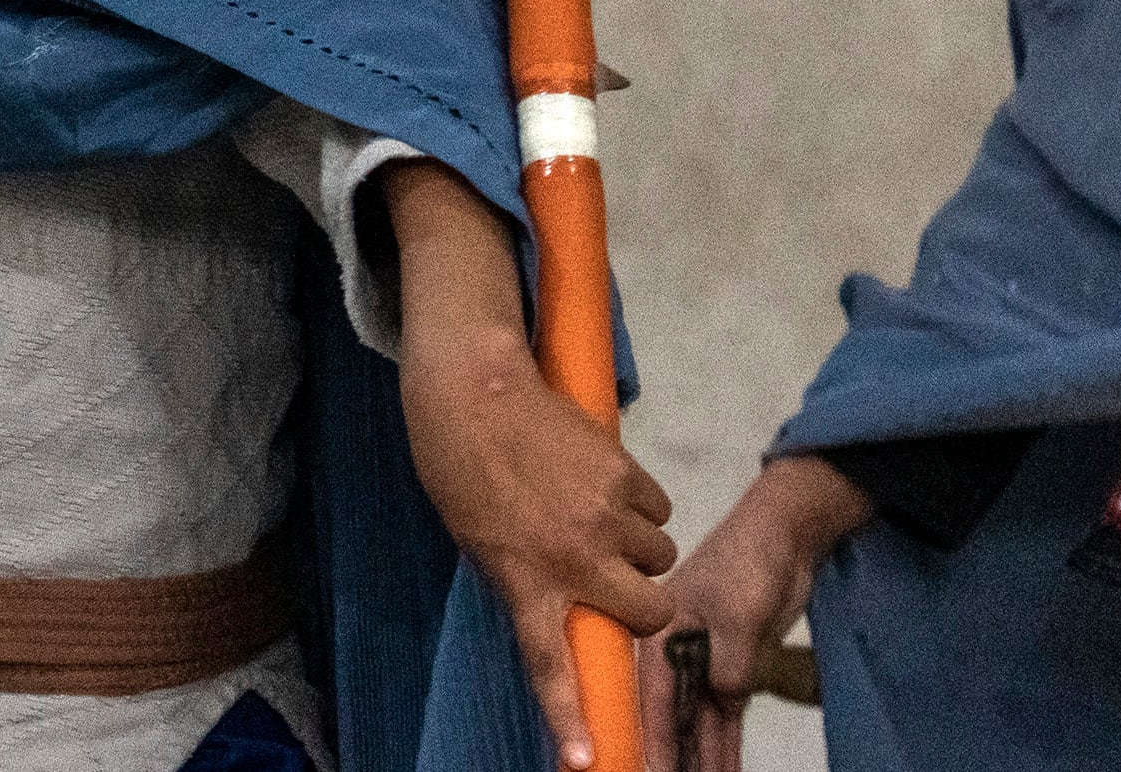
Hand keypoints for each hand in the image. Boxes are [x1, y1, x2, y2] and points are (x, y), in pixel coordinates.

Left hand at [376, 162, 676, 768]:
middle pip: (648, 613)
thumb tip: (566, 609)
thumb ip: (527, 581)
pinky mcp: (624, 475)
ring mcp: (604, 516)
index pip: (551, 665)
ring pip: (659, 555)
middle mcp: (572, 558)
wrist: (472, 386)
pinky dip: (639, 503)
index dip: (570, 718)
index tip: (585, 759)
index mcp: (524, 581)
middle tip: (620, 580)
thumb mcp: (481, 542)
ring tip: (597, 513)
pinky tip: (600, 479)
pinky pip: (657, 508)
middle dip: (645, 603)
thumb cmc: (461, 465)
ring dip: (640, 545)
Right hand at [643, 459, 867, 771]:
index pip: (652, 702)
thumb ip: (728, 666)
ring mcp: (705, 663)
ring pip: (699, 723)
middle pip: (672, 718)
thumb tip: (724, 700)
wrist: (786, 535)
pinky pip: (725, 716)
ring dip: (703, 757)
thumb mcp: (736, 617)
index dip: (654, 743)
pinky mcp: (734, 668)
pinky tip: (725, 768)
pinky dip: (726, 743)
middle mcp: (675, 655)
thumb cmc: (748, 562)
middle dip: (676, 756)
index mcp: (660, 636)